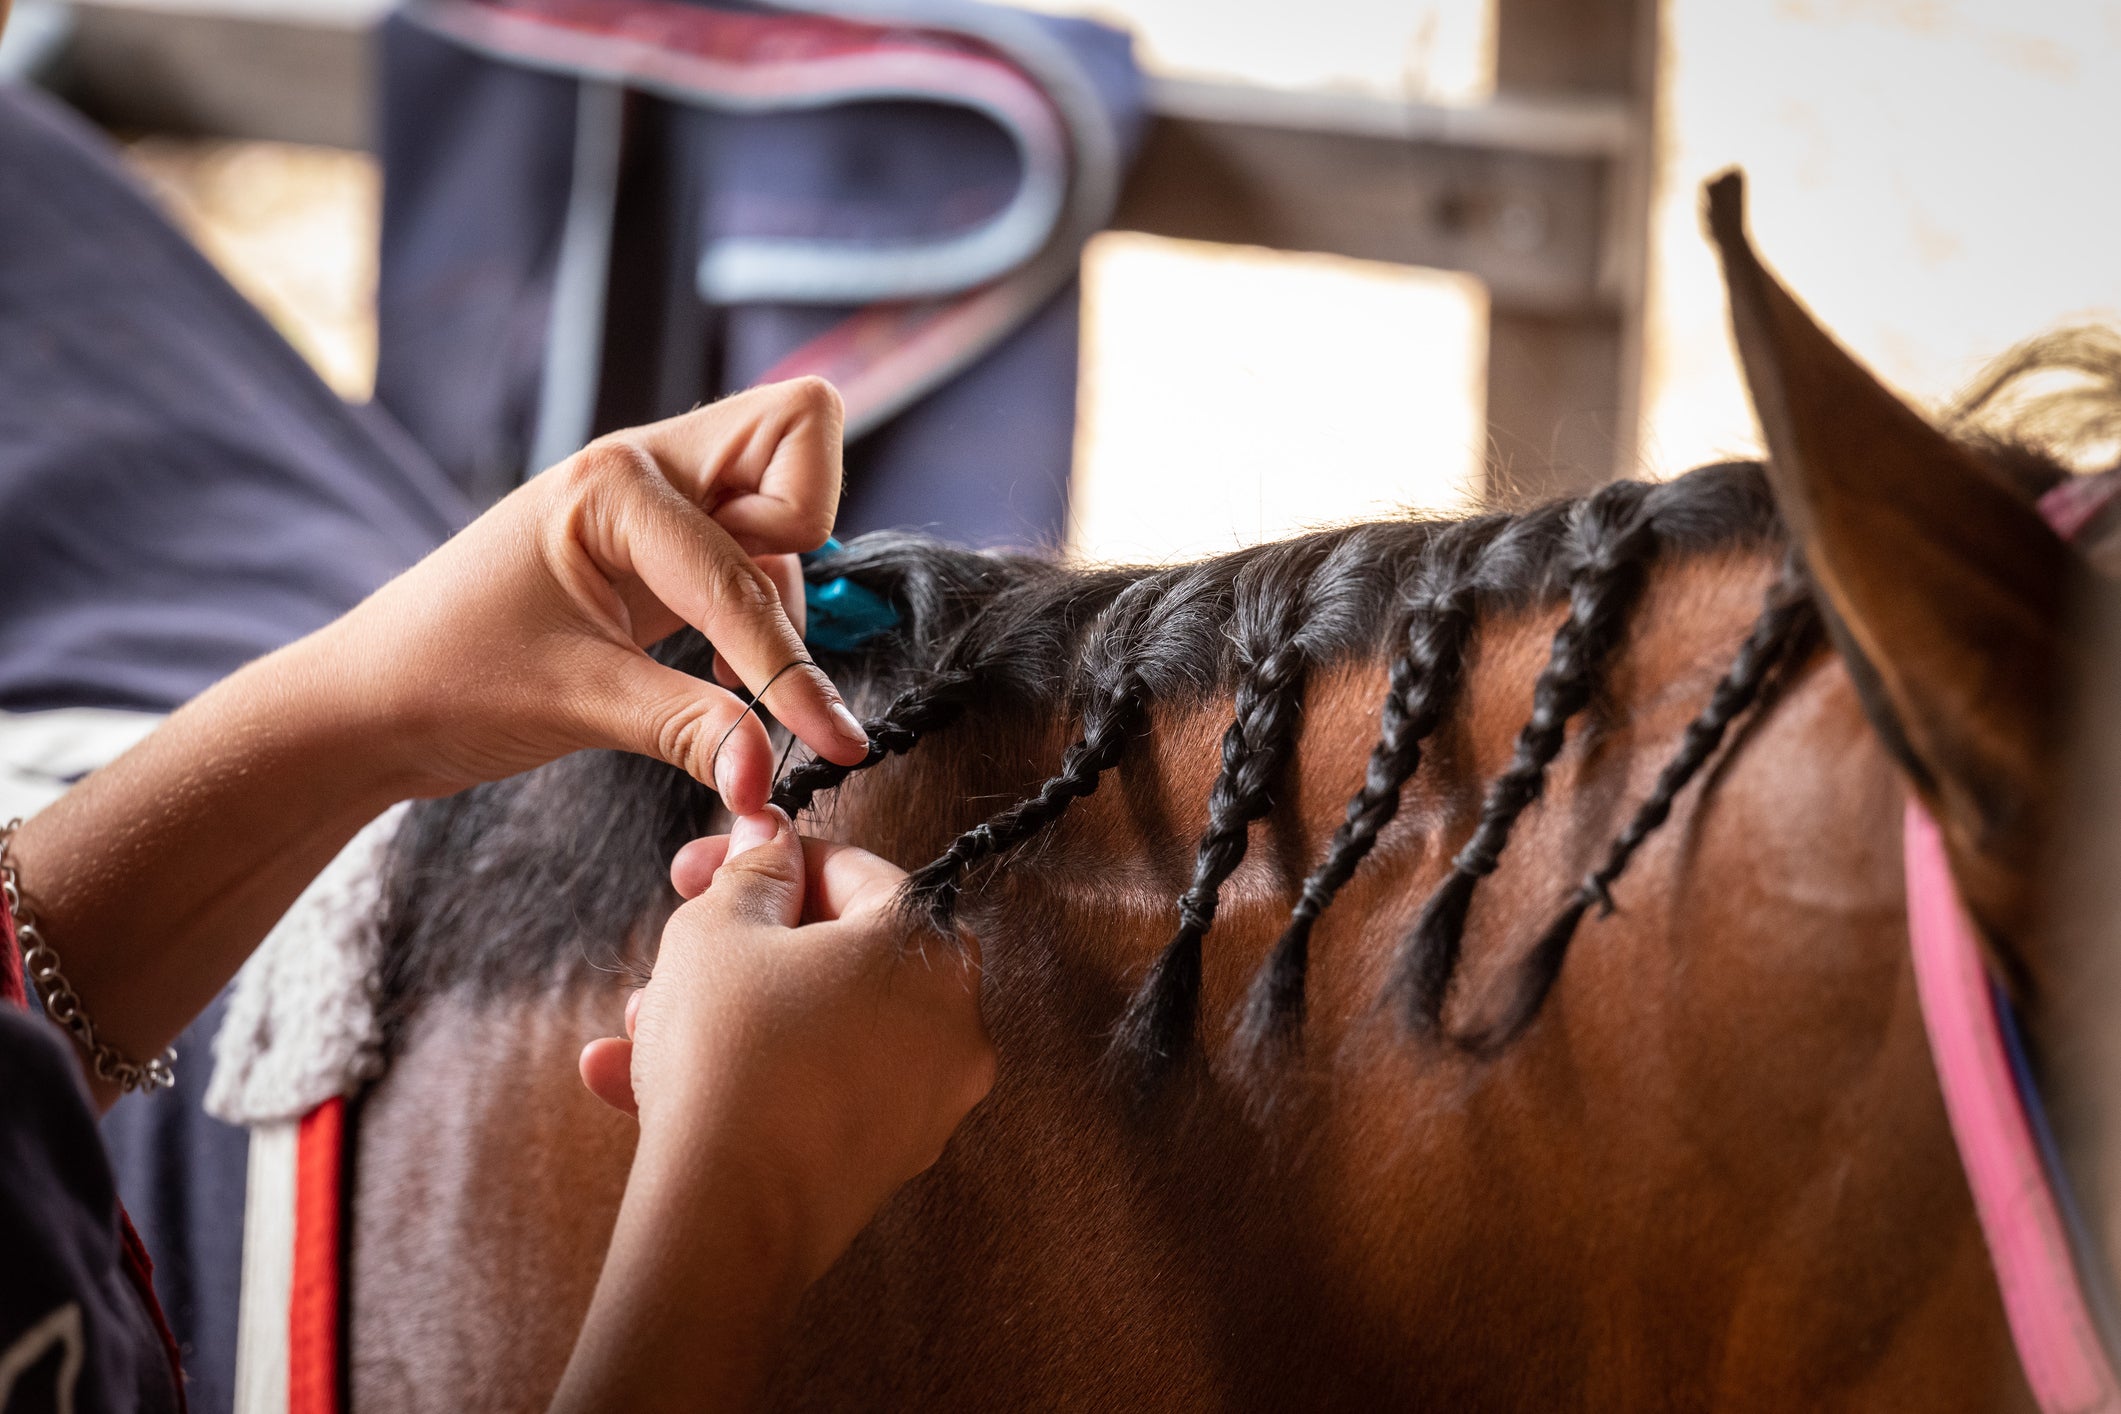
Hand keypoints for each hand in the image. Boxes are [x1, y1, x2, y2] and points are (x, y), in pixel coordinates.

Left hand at [318, 378, 871, 812]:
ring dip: (783, 585)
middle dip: (812, 518)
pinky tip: (724, 672)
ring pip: (787, 494)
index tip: (835, 742)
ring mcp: (660, 502)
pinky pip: (758, 546)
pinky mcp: (666, 547)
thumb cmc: (447, 681)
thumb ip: (688, 730)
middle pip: (797, 429)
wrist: (373, 701)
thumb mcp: (575, 705)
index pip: (743, 567)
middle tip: (769, 621)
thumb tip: (769, 775)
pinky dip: (764, 606)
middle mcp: (645, 469)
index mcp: (611, 485)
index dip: (789, 665)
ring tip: (733, 679)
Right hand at [579, 808, 994, 1284]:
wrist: (725, 1219)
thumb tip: (770, 837)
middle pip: (837, 954)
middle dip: (740, 948)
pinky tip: (643, 1082)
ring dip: (726, 1016)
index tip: (704, 867)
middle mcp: (953, 1021)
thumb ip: (754, 870)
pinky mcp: (891, 1157)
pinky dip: (748, 1076)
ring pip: (817, 1026)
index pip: (855, 872)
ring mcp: (930, 1097)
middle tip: (671, 945)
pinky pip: (815, 1089)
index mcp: (930, 947)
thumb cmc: (729, 1055)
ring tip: (640, 1024)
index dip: (770, 860)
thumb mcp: (720, 928)